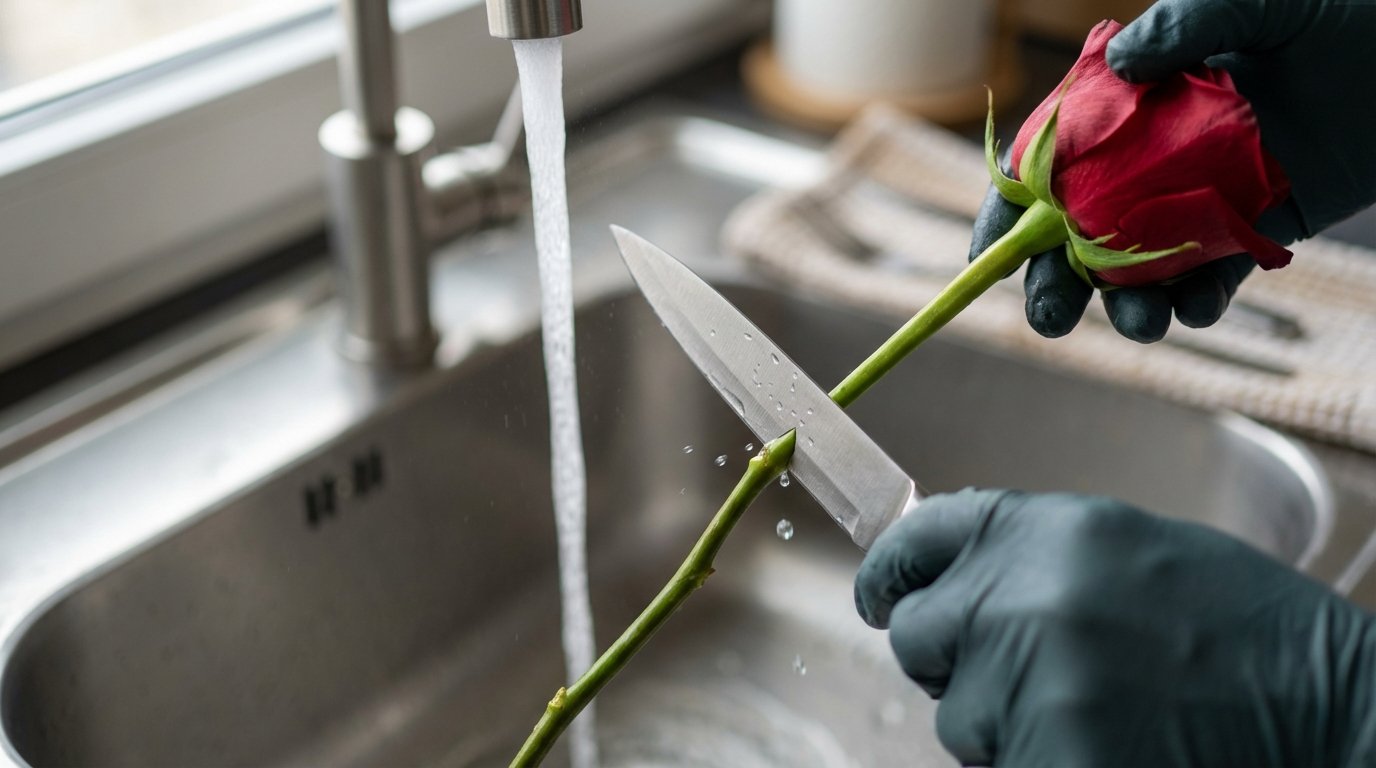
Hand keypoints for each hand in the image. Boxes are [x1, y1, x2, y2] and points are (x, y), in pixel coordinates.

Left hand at [854, 489, 1375, 766]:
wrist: (1338, 711)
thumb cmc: (1243, 634)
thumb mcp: (1131, 553)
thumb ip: (1030, 559)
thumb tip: (947, 579)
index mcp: (1047, 531)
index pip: (917, 539)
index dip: (890, 572)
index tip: (880, 597)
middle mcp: (1024, 596)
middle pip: (917, 636)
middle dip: (956, 660)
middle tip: (1031, 675)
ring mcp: (1030, 683)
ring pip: (956, 717)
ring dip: (1006, 724)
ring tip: (1102, 713)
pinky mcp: (1046, 757)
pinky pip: (994, 766)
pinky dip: (1033, 761)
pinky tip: (1106, 747)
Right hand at [973, 0, 1375, 342]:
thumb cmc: (1336, 14)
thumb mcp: (1256, 4)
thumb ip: (1187, 24)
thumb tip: (1119, 60)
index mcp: (1133, 107)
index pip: (1048, 164)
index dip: (1009, 212)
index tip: (984, 258)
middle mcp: (1154, 159)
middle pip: (1080, 233)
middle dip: (1057, 282)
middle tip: (1050, 319)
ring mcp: (1200, 199)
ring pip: (1142, 268)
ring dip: (1129, 307)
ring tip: (1142, 327)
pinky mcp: (1254, 228)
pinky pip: (1213, 276)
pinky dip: (1199, 300)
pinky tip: (1198, 307)